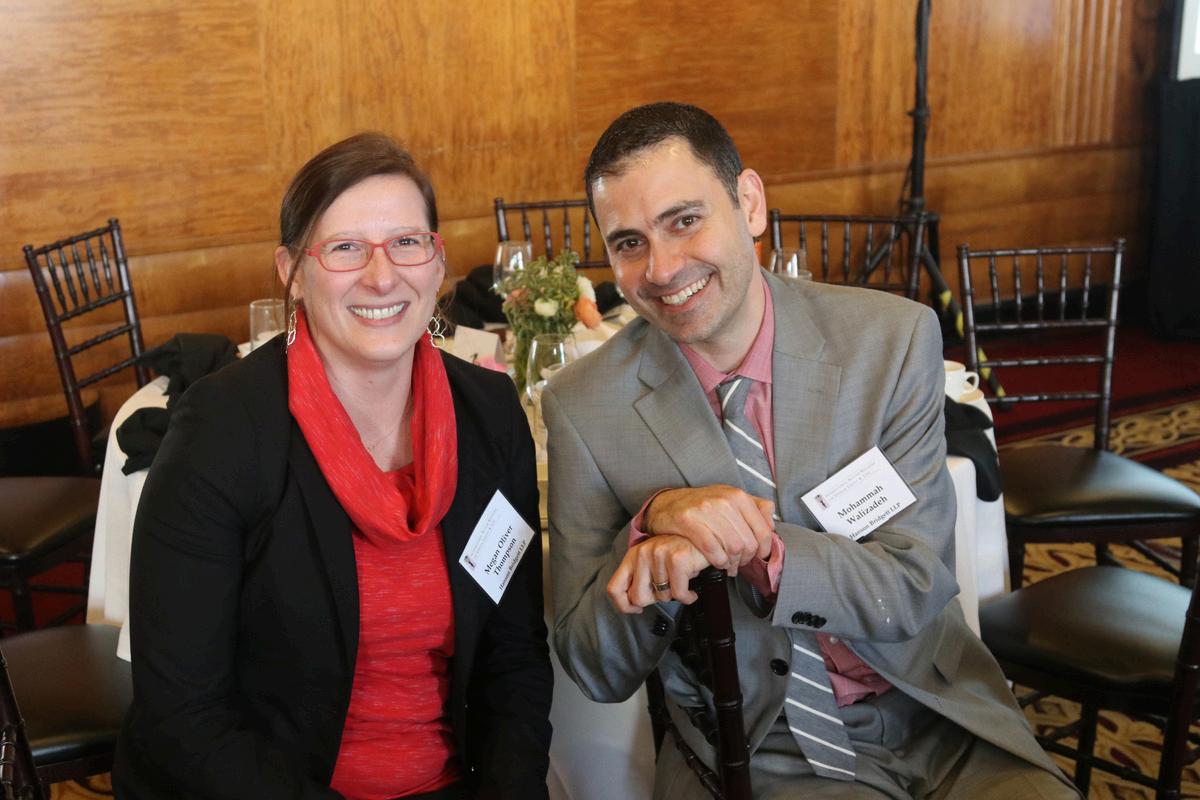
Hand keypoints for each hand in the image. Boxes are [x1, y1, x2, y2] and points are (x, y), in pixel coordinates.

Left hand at [607, 535, 709, 612]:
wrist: (704, 538)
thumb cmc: (679, 553)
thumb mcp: (653, 562)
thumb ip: (641, 579)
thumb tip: (634, 604)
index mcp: (633, 555)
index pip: (614, 589)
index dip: (624, 606)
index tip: (637, 609)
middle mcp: (642, 553)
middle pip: (638, 598)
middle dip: (655, 599)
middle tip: (668, 587)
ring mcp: (659, 555)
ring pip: (662, 597)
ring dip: (675, 594)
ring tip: (682, 580)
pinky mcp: (677, 559)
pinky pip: (679, 594)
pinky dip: (688, 597)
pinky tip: (691, 591)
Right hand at [644, 485, 774, 573]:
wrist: (667, 504)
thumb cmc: (700, 505)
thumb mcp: (729, 499)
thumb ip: (754, 507)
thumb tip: (771, 521)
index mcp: (738, 496)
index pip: (763, 530)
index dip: (763, 550)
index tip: (758, 556)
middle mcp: (724, 500)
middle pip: (748, 543)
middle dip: (745, 559)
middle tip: (739, 563)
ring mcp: (706, 510)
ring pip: (732, 548)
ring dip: (732, 563)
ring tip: (728, 565)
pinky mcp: (689, 521)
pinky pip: (712, 550)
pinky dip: (718, 561)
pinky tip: (716, 562)